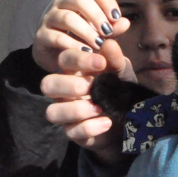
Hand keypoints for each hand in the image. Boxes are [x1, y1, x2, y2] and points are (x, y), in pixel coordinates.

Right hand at [33, 0, 129, 72]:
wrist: (54, 58)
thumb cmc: (81, 42)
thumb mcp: (99, 35)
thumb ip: (112, 29)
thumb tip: (126, 22)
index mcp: (79, 1)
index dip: (107, 1)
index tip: (116, 18)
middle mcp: (62, 5)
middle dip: (96, 15)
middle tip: (107, 32)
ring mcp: (50, 19)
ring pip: (67, 17)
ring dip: (86, 31)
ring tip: (98, 45)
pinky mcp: (41, 36)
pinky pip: (55, 36)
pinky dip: (72, 44)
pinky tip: (85, 53)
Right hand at [44, 40, 135, 164]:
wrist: (130, 118)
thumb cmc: (120, 88)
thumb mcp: (122, 71)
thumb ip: (115, 59)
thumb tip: (109, 43)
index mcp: (74, 71)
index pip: (64, 59)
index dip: (78, 59)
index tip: (101, 62)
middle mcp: (64, 92)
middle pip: (47, 85)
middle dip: (68, 85)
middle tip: (91, 86)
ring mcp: (66, 113)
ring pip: (52, 112)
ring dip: (76, 110)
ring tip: (99, 108)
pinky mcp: (73, 133)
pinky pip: (72, 132)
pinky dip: (90, 127)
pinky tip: (107, 122)